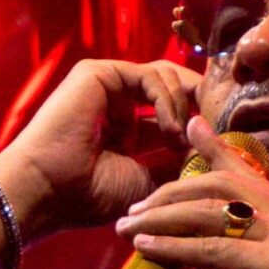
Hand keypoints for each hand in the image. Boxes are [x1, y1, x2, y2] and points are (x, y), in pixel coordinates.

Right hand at [0, 56, 202, 237]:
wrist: (47, 190)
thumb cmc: (88, 195)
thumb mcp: (147, 182)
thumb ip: (176, 162)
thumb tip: (209, 150)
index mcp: (125, 132)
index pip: (170, 115)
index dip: (197, 124)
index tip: (221, 140)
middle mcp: (116, 105)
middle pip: (171, 89)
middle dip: (200, 104)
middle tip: (219, 125)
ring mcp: (106, 86)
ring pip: (165, 77)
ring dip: (183, 107)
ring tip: (182, 138)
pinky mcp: (98, 73)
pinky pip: (149, 75)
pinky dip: (168, 100)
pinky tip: (170, 128)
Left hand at [112, 115, 268, 268]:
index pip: (249, 177)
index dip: (216, 150)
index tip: (190, 127)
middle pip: (222, 186)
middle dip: (172, 192)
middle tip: (136, 209)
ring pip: (212, 211)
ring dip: (163, 217)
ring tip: (128, 227)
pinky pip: (213, 248)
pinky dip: (174, 246)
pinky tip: (146, 248)